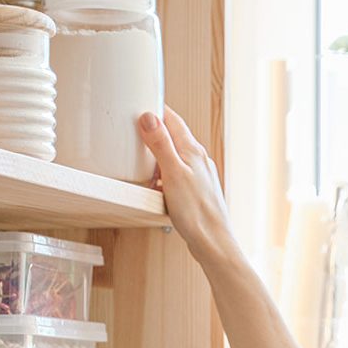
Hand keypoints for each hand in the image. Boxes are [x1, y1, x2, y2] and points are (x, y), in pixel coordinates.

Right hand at [137, 107, 239, 267]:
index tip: (138, 103)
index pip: (172, 118)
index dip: (154, 108)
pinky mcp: (197, 192)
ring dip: (157, 158)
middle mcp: (199, 160)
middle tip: (134, 134)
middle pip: (173, 136)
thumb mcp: (173, 173)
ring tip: (142, 165)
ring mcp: (200, 177)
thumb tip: (149, 116)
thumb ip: (161, 144)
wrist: (213, 243)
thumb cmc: (197, 212)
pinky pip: (177, 176)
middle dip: (154, 133)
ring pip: (174, 158)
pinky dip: (163, 177)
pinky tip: (156, 189)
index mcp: (193, 151)